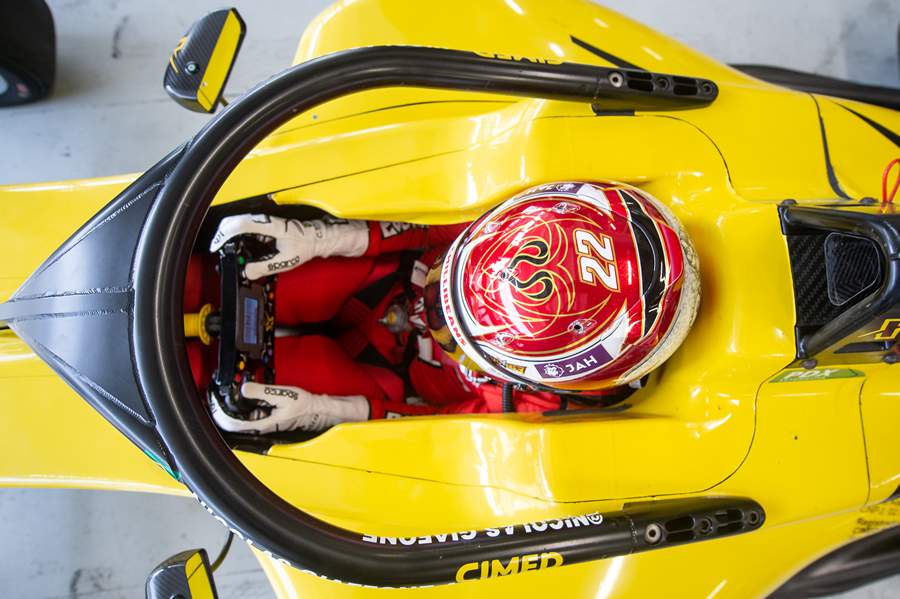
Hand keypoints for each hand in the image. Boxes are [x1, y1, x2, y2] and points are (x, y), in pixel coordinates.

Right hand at [209, 214, 317, 279]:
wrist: (315, 238)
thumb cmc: (305, 245)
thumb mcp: (285, 260)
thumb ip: (265, 267)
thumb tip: (247, 272)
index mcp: (270, 226)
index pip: (241, 224)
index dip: (226, 234)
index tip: (218, 246)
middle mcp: (265, 221)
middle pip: (234, 221)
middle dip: (222, 235)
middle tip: (218, 251)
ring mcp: (263, 222)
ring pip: (237, 224)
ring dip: (228, 236)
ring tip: (225, 251)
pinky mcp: (263, 226)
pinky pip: (244, 228)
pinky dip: (236, 237)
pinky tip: (237, 248)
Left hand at [209, 381, 367, 433]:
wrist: (316, 409)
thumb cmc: (303, 406)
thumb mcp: (281, 394)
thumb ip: (261, 392)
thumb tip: (244, 388)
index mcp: (261, 424)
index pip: (232, 424)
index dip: (220, 414)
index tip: (213, 403)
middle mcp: (259, 427)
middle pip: (233, 420)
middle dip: (224, 407)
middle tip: (217, 392)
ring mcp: (262, 423)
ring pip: (241, 416)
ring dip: (234, 405)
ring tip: (229, 391)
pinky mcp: (266, 418)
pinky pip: (249, 413)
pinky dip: (243, 404)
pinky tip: (245, 394)